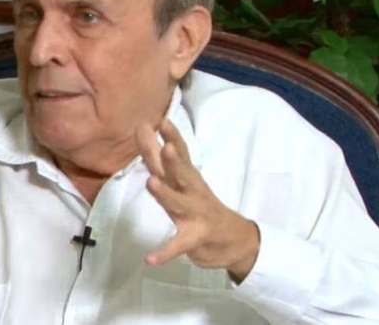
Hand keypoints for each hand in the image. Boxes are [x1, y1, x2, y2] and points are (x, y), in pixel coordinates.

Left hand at [136, 120, 258, 281]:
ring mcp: (195, 215)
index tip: (161, 120)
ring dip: (166, 195)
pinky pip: (178, 245)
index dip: (172, 138)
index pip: (180, 154)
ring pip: (179, 204)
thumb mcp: (180, 180)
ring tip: (152, 184)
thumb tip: (143, 128)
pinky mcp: (196, 238)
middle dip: (175, 161)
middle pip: (183, 174)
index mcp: (188, 178)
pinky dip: (165, 252)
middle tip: (165, 147)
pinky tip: (150, 259)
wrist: (235, 240)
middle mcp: (192, 192)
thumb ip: (159, 157)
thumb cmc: (200, 204)